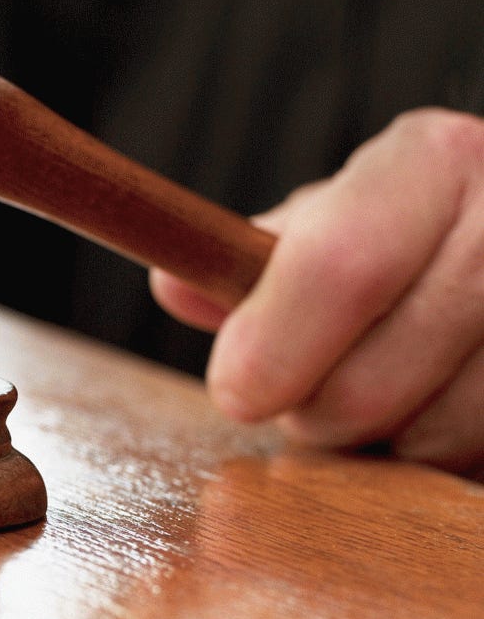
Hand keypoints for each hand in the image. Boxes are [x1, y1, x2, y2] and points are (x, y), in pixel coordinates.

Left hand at [151, 108, 483, 476]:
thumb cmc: (413, 230)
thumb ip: (254, 256)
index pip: (341, 263)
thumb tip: (174, 286)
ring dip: (385, 443)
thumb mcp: (339, 215)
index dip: (275, 341)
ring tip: (379, 397)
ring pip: (441, 432)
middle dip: (318, 410)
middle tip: (300, 403)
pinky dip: (445, 458)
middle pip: (378, 374)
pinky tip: (434, 412)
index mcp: (435, 160)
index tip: (234, 389)